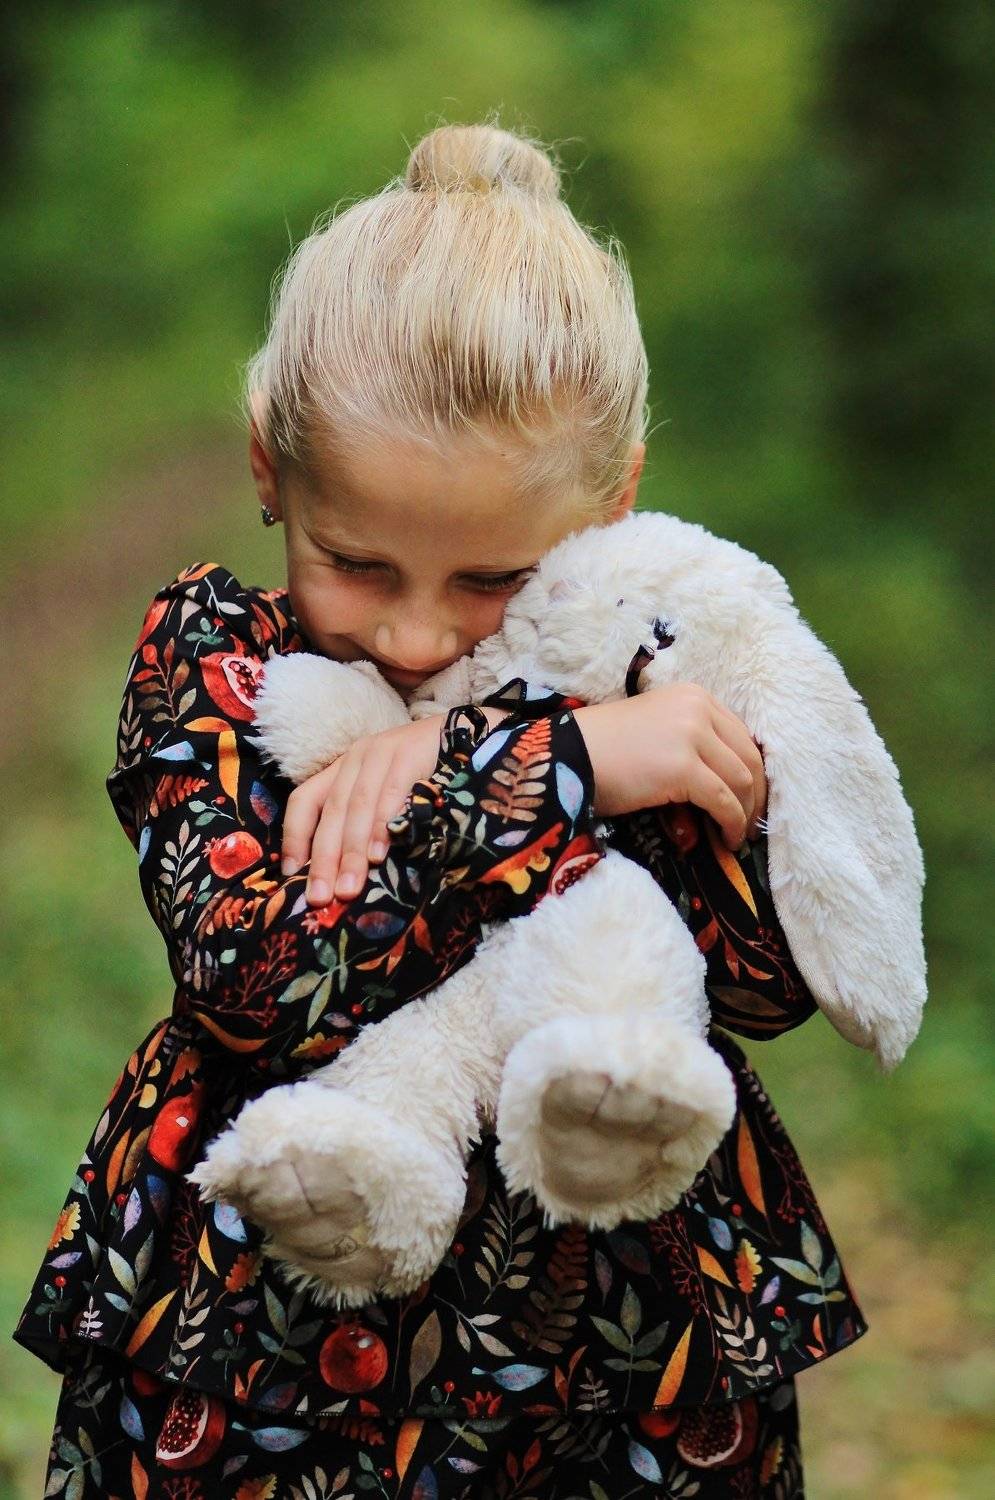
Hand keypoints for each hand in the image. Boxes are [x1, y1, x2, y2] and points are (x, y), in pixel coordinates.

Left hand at [283, 707, 509, 905]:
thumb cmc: (427, 777)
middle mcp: (357, 758)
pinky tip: (380, 853)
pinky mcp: (410, 752)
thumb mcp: (387, 797)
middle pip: (331, 811)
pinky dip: (383, 825)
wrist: (473, 734)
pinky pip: (391, 792)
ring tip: (350, 887)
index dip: (294, 836)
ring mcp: (383, 751)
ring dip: (353, 851)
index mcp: (343, 769)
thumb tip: (340, 876)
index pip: (304, 799)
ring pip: (358, 806)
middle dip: (325, 859)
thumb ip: (364, 825)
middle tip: (322, 897)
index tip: (290, 873)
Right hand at [573, 684, 766, 849]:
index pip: (741, 735)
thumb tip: (728, 785)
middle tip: (754, 822)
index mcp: (693, 696)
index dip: (753, 770)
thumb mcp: (658, 730)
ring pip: (741, 780)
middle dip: (756, 794)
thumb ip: (693, 742)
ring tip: (739, 836)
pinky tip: (727, 840)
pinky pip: (723, 802)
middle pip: (748, 757)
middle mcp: (698, 708)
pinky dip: (731, 824)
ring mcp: (692, 736)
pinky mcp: (683, 767)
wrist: (568, 755)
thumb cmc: (604, 748)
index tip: (752, 796)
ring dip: (745, 814)